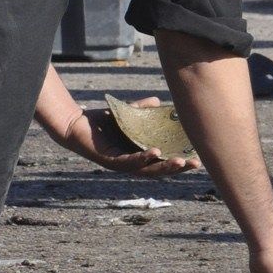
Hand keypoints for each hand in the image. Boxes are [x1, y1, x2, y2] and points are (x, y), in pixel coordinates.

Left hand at [48, 95, 200, 176]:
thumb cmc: (100, 122)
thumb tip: (160, 101)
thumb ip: (142, 110)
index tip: (197, 158)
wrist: (75, 123)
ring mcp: (119, 164)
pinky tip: (155, 152)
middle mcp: (130, 163)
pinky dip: (143, 158)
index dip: (179, 161)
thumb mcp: (127, 114)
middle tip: (196, 164)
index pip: (161, 161)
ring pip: (146, 170)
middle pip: (158, 170)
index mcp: (136, 155)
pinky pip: (128, 162)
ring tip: (180, 161)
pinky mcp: (108, 160)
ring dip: (164, 166)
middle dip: (177, 168)